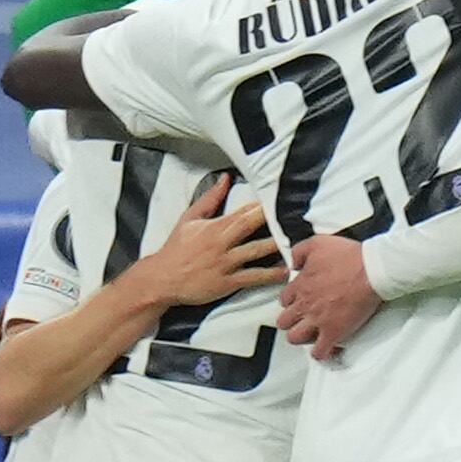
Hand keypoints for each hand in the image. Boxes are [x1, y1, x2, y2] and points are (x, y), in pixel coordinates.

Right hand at [134, 176, 281, 307]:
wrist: (162, 278)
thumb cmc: (176, 249)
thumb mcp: (189, 219)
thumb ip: (209, 199)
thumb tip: (225, 179)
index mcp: (215, 226)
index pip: (243, 211)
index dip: (262, 205)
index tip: (280, 197)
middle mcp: (222, 243)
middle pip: (251, 226)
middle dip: (273, 219)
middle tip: (295, 213)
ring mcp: (226, 263)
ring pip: (256, 251)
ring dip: (277, 245)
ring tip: (298, 241)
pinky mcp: (228, 282)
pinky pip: (253, 277)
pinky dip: (270, 274)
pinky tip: (285, 271)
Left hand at [275, 235, 381, 361]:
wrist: (371, 270)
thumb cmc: (350, 257)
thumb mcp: (317, 243)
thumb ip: (299, 252)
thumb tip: (293, 263)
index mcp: (301, 285)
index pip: (284, 299)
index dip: (291, 301)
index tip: (298, 301)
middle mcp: (305, 304)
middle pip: (284, 321)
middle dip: (291, 321)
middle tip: (301, 320)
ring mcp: (318, 320)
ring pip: (295, 338)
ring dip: (301, 337)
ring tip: (310, 335)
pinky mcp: (334, 332)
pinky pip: (319, 352)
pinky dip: (321, 353)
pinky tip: (326, 350)